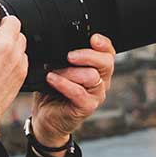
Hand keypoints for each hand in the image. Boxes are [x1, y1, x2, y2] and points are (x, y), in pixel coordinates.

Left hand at [29, 34, 114, 151]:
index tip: (93, 38)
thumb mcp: (59, 68)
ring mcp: (96, 95)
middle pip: (106, 62)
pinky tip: (52, 79)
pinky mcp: (87, 107)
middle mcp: (101, 81)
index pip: (108, 53)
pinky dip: (64, 84)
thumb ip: (65, 56)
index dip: (104, 44)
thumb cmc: (53, 92)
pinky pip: (79, 92)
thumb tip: (58, 41)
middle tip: (70, 56)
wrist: (47, 118)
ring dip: (71, 72)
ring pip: (92, 76)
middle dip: (88, 55)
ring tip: (54, 72)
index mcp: (97, 69)